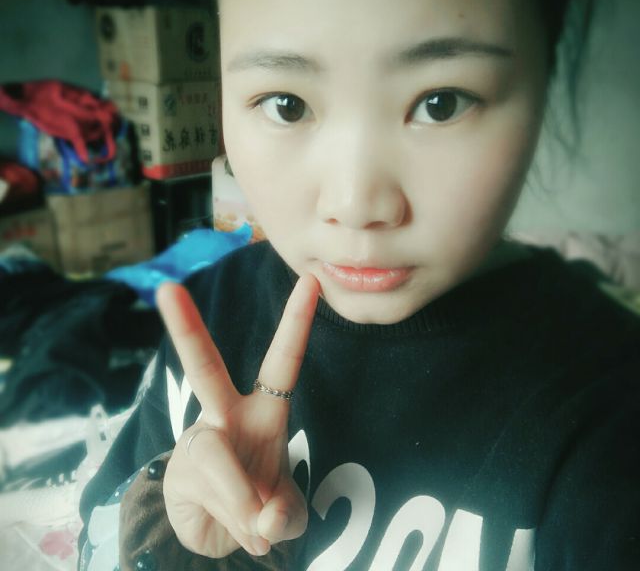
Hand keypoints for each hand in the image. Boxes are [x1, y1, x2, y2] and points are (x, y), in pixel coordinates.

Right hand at [155, 274, 319, 558]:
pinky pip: (211, 495)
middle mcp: (225, 415)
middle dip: (184, 328)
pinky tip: (239, 529)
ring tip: (258, 525)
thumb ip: (285, 515)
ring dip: (244, 501)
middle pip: (203, 367)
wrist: (216, 533)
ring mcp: (198, 440)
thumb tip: (265, 520)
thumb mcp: (286, 512)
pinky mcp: (177, 472)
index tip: (311, 280)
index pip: (283, 360)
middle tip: (166, 290)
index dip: (297, 322)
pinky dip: (235, 520)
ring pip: (217, 459)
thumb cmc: (260, 503)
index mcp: (264, 410)